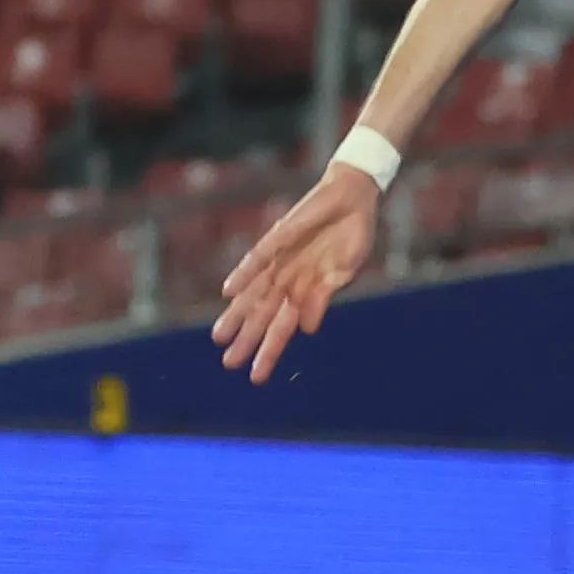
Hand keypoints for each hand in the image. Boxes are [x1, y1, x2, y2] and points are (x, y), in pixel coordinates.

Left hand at [211, 165, 384, 382]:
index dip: (269, 350)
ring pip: (254, 292)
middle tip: (230, 364)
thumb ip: (322, 298)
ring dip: (237, 315)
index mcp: (304, 291)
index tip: (256, 376)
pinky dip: (245, 274)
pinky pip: (259, 257)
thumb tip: (308, 330)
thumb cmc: (351, 237)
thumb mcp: (342, 272)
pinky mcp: (282, 236)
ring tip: (220, 337)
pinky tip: (229, 291)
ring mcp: (282, 258)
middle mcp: (287, 278)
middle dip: (247, 339)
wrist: (354, 198)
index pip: (281, 327)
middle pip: (262, 314)